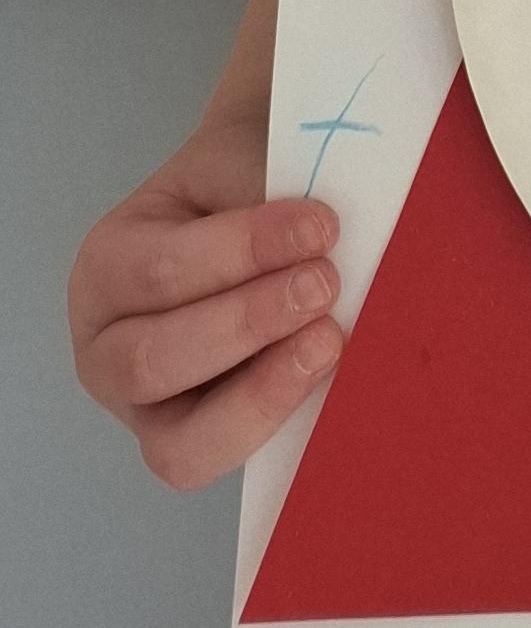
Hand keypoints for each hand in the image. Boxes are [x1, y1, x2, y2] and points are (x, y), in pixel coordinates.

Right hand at [68, 113, 341, 488]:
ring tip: (327, 340)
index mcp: (106, 269)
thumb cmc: (239, 186)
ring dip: (261, 393)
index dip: (244, 252)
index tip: (321, 226)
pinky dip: (274, 428)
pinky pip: (224, 460)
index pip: (161, 272)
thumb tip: (325, 231)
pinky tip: (324, 383)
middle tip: (324, 285)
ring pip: (179, 442)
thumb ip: (268, 196)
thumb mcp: (239, 167)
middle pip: (153, 360)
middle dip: (247, 325)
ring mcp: (143, 412)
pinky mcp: (192, 444)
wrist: (250, 198)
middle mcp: (105, 351)